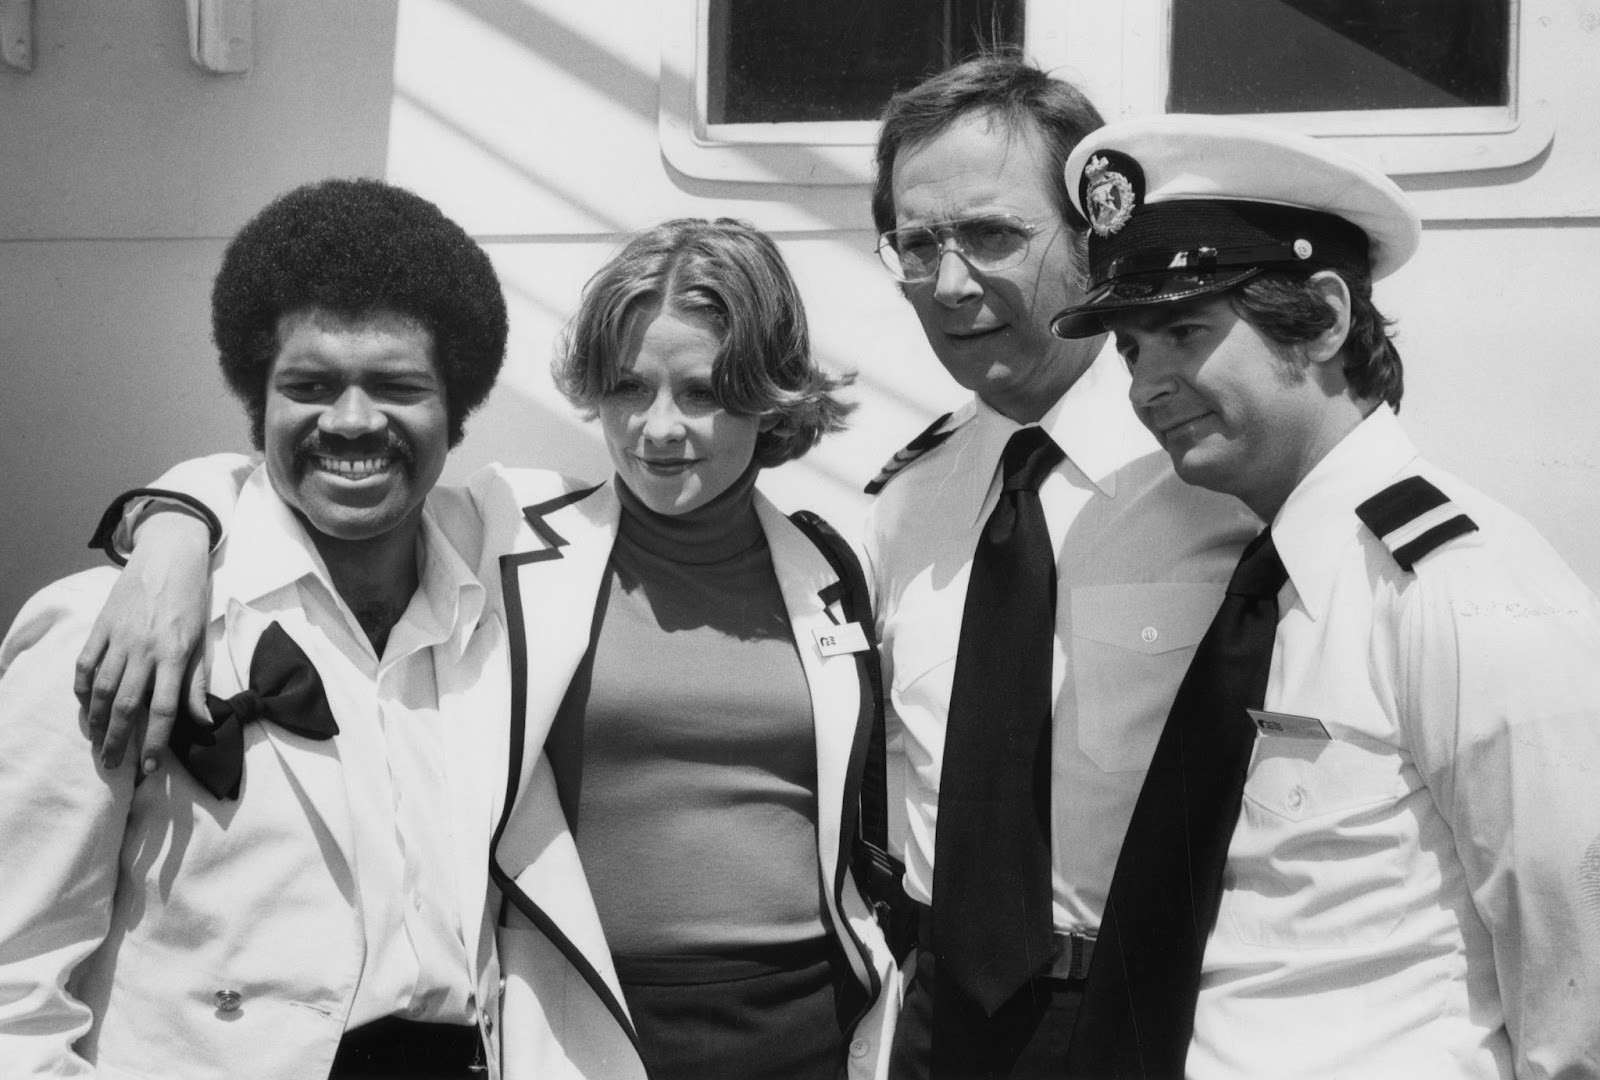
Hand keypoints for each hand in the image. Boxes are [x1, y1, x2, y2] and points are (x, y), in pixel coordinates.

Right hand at [74, 511, 212, 771]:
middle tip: (112, 764)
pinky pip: (85, 663)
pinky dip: (81, 687)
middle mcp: (146, 649)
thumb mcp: (203, 639)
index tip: (148, 767)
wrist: (170, 555)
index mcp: (176, 654)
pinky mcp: (101, 626)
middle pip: (126, 705)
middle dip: (118, 739)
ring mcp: (120, 637)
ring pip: (101, 687)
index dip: (155, 741)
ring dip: (96, 719)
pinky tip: (83, 703)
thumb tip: (203, 722)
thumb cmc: (192, 600)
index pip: (163, 709)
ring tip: (96, 740)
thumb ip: (197, 682)